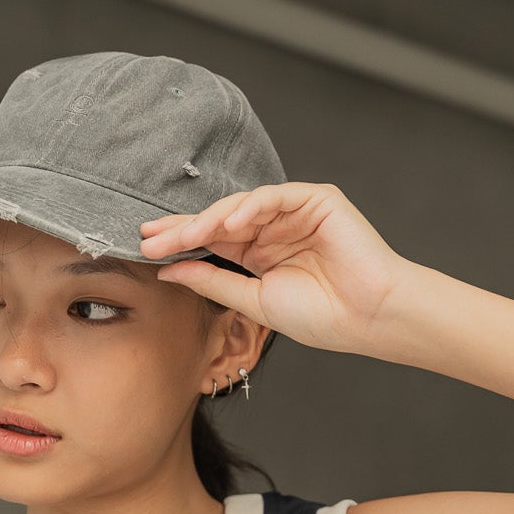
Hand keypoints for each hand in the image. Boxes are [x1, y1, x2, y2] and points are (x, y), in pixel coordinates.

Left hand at [138, 181, 411, 354]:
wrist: (370, 317)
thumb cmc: (324, 316)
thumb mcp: (256, 301)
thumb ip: (214, 282)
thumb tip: (169, 270)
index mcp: (260, 253)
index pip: (212, 241)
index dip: (179, 241)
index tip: (144, 248)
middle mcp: (273, 228)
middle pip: (219, 220)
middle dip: (183, 227)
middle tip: (148, 235)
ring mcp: (294, 211)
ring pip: (242, 206)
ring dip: (210, 219)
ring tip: (183, 234)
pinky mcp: (316, 199)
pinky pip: (274, 196)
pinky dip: (249, 208)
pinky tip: (226, 225)